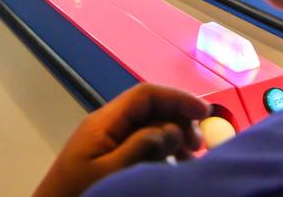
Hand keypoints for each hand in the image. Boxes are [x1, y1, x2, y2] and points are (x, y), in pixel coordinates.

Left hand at [33, 83, 208, 196]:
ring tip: (190, 158)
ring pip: (147, 127)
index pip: (145, 95)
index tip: (204, 114)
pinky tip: (172, 167)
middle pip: (149, 109)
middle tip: (199, 145)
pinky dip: (161, 151)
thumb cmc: (78, 193)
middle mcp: (107, 125)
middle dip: (178, 119)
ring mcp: (107, 141)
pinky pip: (140, 145)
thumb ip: (142, 147)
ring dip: (172, 137)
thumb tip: (172, 129)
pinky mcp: (108, 158)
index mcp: (104, 122)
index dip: (177, 98)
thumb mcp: (111, 172)